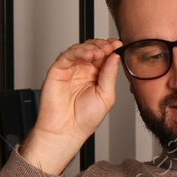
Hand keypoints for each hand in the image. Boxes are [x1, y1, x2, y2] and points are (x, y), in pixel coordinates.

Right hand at [17, 37, 122, 174]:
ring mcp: (70, 69)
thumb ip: (110, 75)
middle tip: (110, 47)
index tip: (119, 45)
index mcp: (96, 76)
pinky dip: (78, 51)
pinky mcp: (58, 70)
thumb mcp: (106, 96)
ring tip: (100, 52)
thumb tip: (115, 56)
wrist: (67, 131)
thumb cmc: (85, 119)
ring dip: (92, 47)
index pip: (104, 56)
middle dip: (102, 45)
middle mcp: (83, 71)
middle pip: (93, 49)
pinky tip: (88, 55)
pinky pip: (67, 55)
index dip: (111, 48)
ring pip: (80, 49)